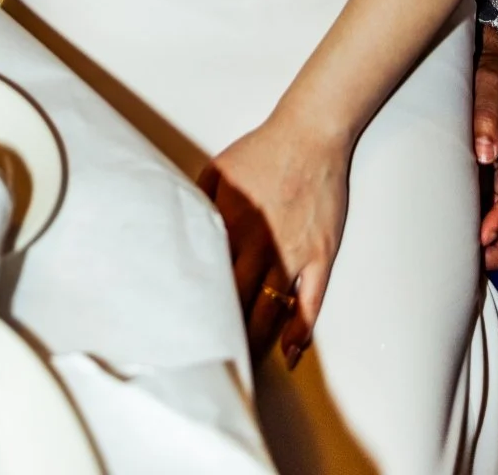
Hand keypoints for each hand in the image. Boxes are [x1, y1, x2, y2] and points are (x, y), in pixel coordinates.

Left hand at [199, 97, 350, 366]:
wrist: (310, 134)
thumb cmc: (263, 150)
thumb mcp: (217, 170)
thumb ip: (197, 202)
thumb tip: (178, 231)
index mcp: (230, 222)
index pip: (207, 276)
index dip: (195, 304)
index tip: (183, 327)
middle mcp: (261, 243)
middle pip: (236, 300)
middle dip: (221, 330)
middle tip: (209, 355)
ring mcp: (293, 252)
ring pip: (270, 309)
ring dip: (255, 339)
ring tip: (241, 363)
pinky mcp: (320, 255)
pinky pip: (311, 302)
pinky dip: (300, 331)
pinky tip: (289, 351)